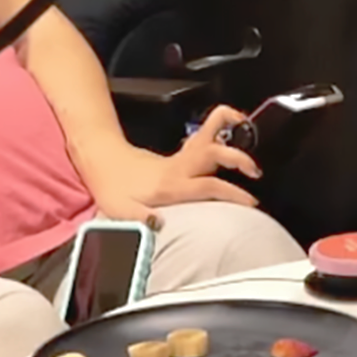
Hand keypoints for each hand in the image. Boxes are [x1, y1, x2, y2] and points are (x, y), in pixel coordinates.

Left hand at [85, 106, 264, 224]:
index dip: (232, 193)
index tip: (251, 203)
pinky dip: (218, 132)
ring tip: (247, 133)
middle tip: (255, 171)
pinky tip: (228, 140)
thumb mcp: (121, 210)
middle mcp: (180, 168)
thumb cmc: (112, 186)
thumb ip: (141, 220)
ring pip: (209, 137)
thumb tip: (159, 227)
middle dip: (237, 157)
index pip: (208, 186)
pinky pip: (203, 142)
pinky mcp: (177, 155)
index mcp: (172, 184)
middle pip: (214, 153)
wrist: (101, 159)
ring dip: (229, 130)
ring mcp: (179, 158)